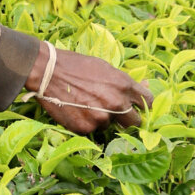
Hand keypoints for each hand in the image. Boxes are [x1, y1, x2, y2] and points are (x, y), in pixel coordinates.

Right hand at [24, 41, 152, 133]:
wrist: (47, 71)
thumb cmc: (76, 65)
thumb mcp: (104, 67)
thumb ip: (124, 81)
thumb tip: (147, 85)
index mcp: (123, 85)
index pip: (147, 103)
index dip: (142, 105)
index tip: (136, 106)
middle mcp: (116, 103)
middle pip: (135, 122)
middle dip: (128, 118)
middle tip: (113, 111)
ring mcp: (101, 118)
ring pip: (110, 125)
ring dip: (102, 118)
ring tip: (85, 103)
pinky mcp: (86, 128)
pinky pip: (92, 129)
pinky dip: (86, 122)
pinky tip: (75, 109)